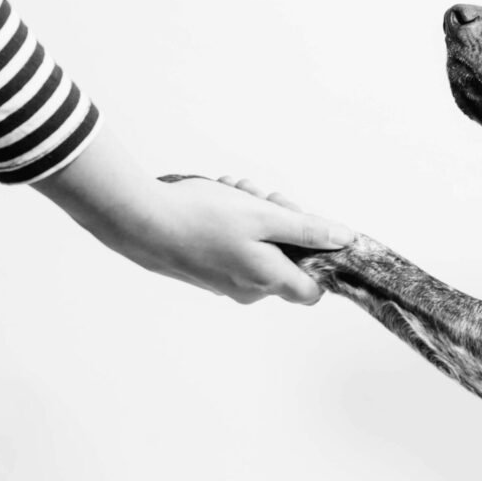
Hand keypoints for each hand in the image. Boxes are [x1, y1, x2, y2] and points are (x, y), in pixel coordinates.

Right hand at [152, 173, 353, 303]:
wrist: (137, 222)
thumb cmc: (199, 217)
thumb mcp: (263, 216)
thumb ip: (307, 231)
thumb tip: (344, 240)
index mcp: (268, 281)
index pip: (315, 289)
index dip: (319, 258)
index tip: (308, 228)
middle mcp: (249, 291)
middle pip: (287, 259)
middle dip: (281, 221)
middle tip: (262, 194)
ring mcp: (226, 284)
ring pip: (260, 248)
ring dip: (255, 215)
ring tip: (234, 189)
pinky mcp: (207, 272)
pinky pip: (235, 248)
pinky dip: (233, 223)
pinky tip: (218, 198)